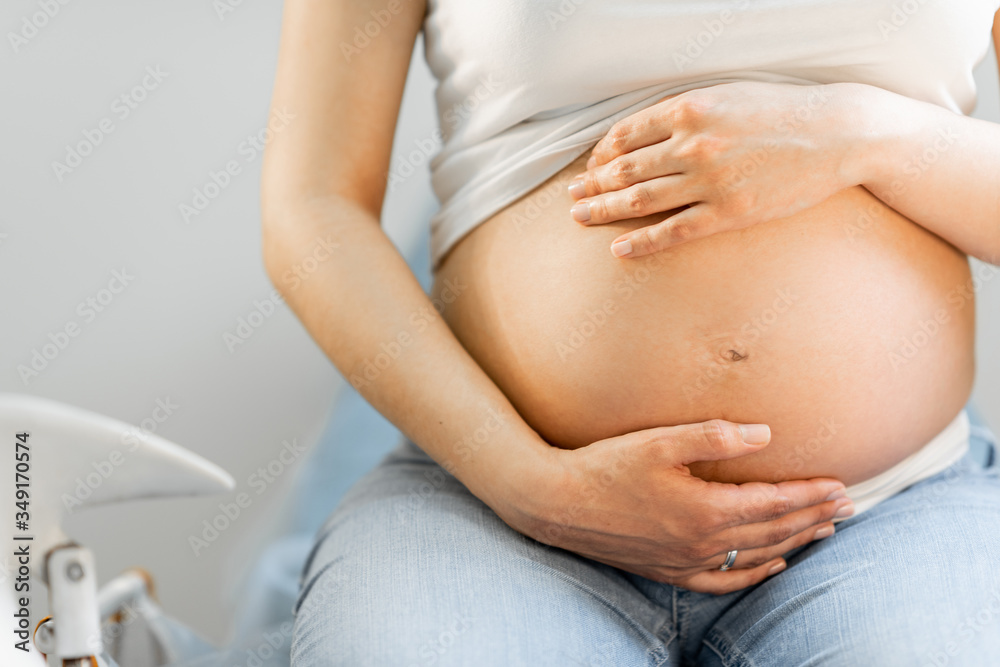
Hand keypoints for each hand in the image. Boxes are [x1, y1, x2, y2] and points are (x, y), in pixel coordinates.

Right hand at [495, 419, 852, 594]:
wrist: (557, 505)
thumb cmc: (605, 467)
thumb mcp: (658, 441)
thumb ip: (713, 436)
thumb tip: (764, 433)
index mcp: (705, 508)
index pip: (774, 502)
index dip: (810, 494)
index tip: (841, 485)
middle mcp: (703, 541)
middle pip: (774, 531)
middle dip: (814, 517)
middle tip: (850, 507)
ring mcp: (687, 560)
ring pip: (757, 555)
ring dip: (795, 542)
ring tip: (824, 530)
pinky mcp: (669, 570)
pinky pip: (725, 579)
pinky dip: (756, 572)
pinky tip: (773, 565)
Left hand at [567, 81, 864, 257]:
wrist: (839, 133)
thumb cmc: (784, 110)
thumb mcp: (728, 93)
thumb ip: (685, 110)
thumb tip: (645, 131)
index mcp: (690, 109)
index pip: (627, 134)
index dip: (602, 152)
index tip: (592, 165)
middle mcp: (693, 144)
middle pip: (625, 169)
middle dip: (592, 184)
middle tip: (573, 196)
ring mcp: (709, 181)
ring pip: (640, 200)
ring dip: (604, 209)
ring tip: (580, 218)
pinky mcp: (728, 212)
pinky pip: (672, 231)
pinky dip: (641, 242)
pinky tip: (619, 248)